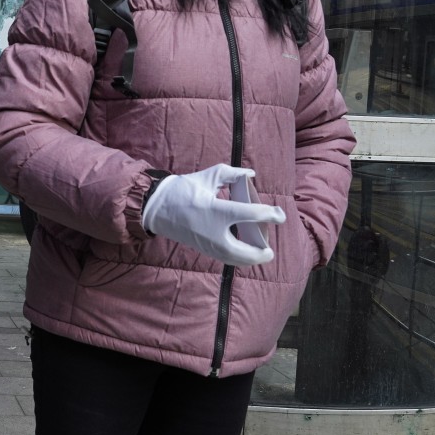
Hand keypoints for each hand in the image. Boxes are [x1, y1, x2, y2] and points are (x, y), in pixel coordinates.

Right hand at [140, 164, 285, 266]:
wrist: (155, 208)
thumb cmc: (181, 190)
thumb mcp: (208, 176)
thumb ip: (232, 174)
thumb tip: (250, 175)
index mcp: (217, 211)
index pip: (251, 215)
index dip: (270, 214)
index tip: (280, 214)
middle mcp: (215, 233)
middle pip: (248, 251)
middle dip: (264, 251)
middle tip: (270, 245)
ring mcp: (209, 245)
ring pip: (238, 260)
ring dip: (252, 257)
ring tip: (260, 250)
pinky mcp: (204, 250)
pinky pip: (228, 259)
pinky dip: (240, 258)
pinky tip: (244, 250)